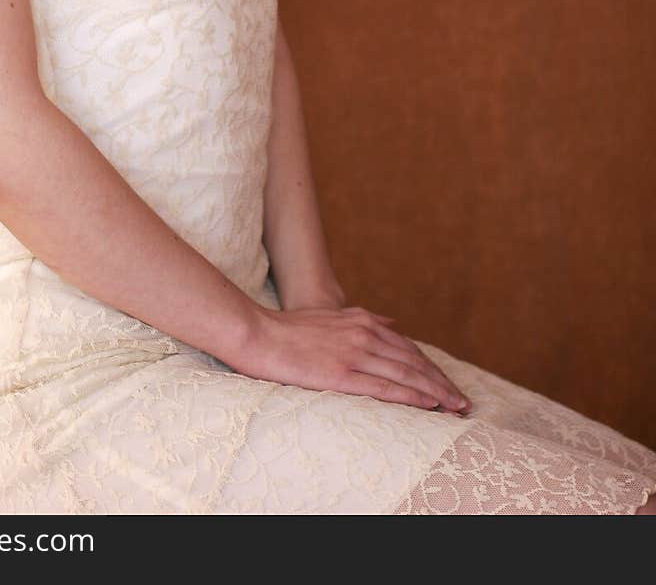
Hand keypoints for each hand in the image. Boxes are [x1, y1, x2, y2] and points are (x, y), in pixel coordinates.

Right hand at [232, 303, 472, 413]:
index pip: (408, 349)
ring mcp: (355, 352)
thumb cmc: (289, 330)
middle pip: (415, 362)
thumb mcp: (332, 315)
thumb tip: (393, 323)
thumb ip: (364, 320)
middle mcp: (365, 333)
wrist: (258, 334)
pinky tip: (428, 406)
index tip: (449, 385)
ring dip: (436, 393)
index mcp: (363, 321)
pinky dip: (412, 396)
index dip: (432, 369)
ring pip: (407, 375)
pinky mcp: (342, 373)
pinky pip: (386, 387)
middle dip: (442, 383)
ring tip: (455, 408)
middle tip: (464, 403)